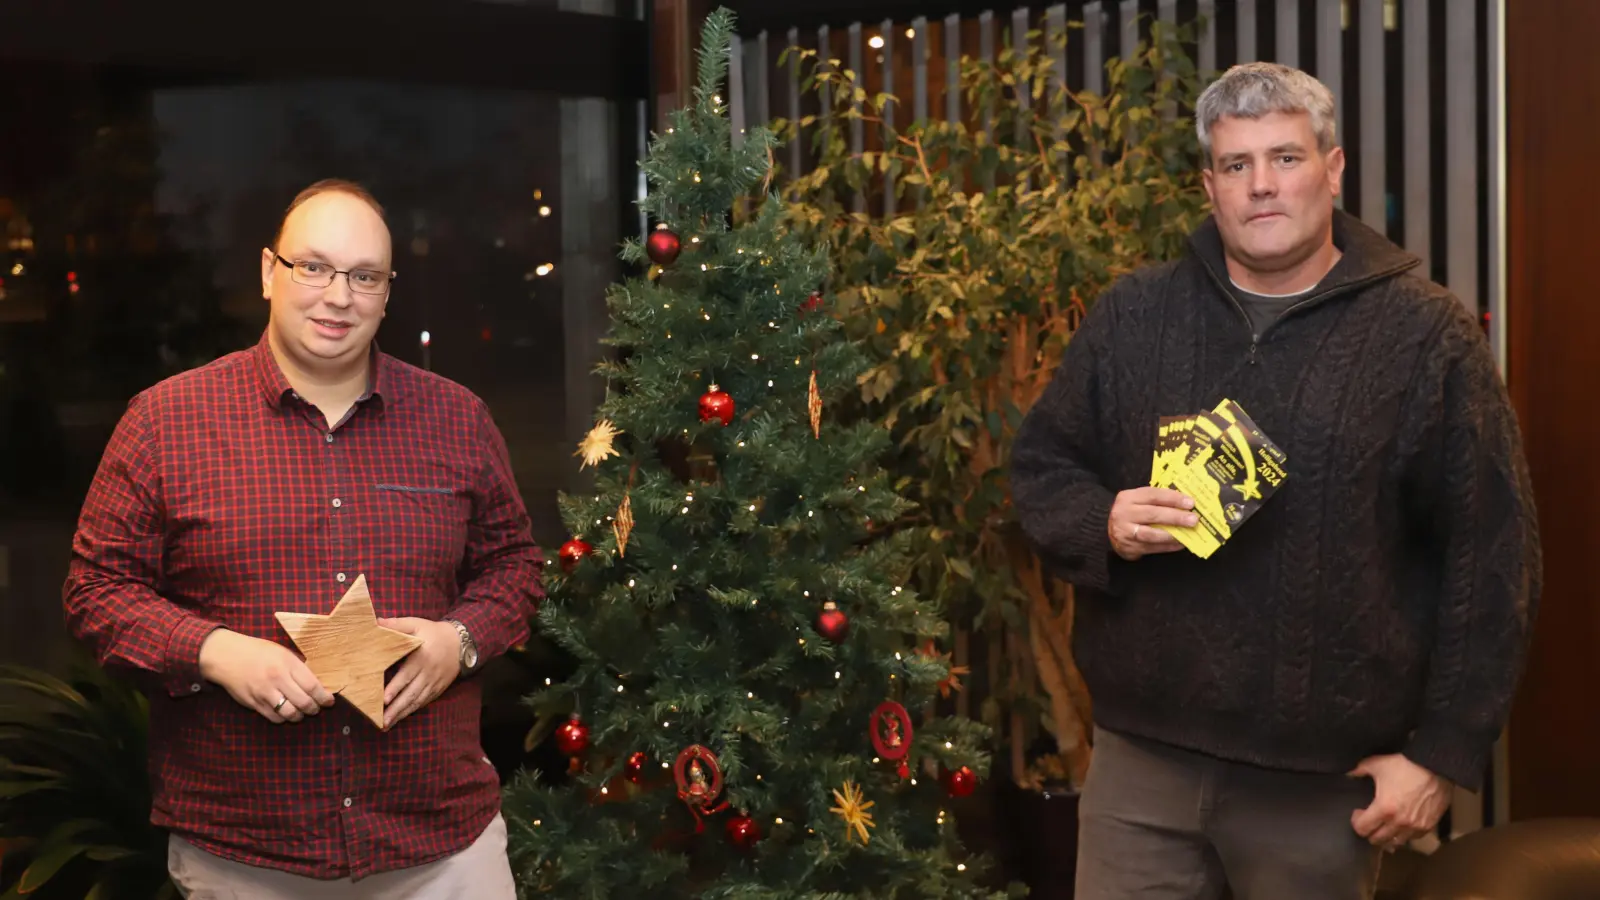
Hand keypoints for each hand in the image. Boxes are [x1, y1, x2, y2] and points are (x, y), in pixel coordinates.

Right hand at [198, 629, 334, 723]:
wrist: (226, 656)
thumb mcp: (282, 653)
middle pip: (304, 702)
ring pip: (289, 713)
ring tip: (301, 712)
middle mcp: (277, 679)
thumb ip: (298, 667)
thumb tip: (317, 683)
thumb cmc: (258, 652)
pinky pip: (273, 717)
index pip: (312, 686)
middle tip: (316, 708)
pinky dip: (283, 718)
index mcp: (287, 664)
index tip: (329, 701)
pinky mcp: (253, 703)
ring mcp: (264, 693)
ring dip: (299, 716)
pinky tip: (285, 713)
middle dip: (314, 709)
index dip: (324, 697)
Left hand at [378, 618, 460, 728]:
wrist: (461, 642)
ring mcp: (434, 683)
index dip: (395, 688)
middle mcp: (428, 673)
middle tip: (382, 721)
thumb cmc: (434, 632)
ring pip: (417, 701)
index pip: (406, 676)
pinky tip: (402, 717)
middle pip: (411, 694)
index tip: (384, 699)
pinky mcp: (438, 688)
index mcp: (421, 657)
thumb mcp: (416, 624)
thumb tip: (376, 622)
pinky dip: (412, 710)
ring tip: (387, 725)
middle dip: (396, 709)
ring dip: (402, 714)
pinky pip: (424, 702)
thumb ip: (397, 625)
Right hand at [1108, 487, 1197, 560]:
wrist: (1109, 532)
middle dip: (1175, 517)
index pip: (1153, 495)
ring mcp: (1125, 532)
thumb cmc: (1131, 514)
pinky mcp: (1129, 548)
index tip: (1190, 503)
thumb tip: (1185, 503)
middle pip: (1153, 514)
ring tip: (1188, 534)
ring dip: (1172, 534)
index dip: (1173, 498)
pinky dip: (1168, 546)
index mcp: (1128, 497)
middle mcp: (1123, 513)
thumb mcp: (1137, 501)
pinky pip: (1152, 548)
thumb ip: (1157, 500)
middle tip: (1193, 519)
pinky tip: (1180, 544)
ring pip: (1151, 534)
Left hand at [1349, 754, 1452, 852]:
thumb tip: (1348, 774)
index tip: (1358, 813)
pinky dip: (1404, 836)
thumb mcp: (1377, 764)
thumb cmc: (1406, 765)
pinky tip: (1401, 827)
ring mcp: (1415, 827)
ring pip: (1395, 843)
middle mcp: (1399, 822)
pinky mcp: (1429, 826)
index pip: (1363, 829)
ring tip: (1384, 827)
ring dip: (1387, 837)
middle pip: (1377, 840)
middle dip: (1369, 832)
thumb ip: (1358, 770)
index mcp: (1384, 809)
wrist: (1437, 766)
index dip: (1356, 822)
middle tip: (1369, 821)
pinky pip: (1413, 839)